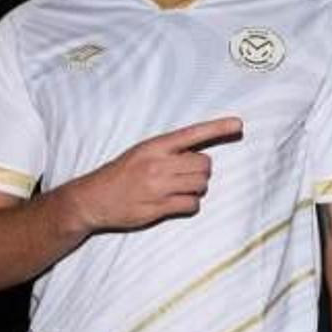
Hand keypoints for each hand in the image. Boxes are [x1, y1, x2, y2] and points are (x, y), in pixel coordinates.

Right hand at [67, 117, 241, 230]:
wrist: (92, 198)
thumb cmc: (121, 173)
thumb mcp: (142, 152)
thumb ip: (169, 151)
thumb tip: (199, 155)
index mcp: (155, 146)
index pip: (193, 133)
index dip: (218, 128)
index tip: (238, 123)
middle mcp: (158, 164)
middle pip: (204, 165)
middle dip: (201, 171)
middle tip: (185, 176)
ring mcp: (158, 187)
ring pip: (201, 185)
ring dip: (196, 188)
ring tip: (178, 189)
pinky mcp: (157, 207)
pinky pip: (191, 205)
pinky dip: (189, 205)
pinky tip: (175, 203)